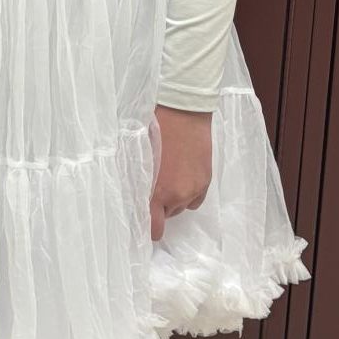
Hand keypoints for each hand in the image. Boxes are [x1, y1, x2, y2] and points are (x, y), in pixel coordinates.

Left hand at [149, 105, 212, 240]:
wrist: (183, 111)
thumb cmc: (154, 129)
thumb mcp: (138, 158)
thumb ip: (136, 182)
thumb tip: (131, 198)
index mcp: (158, 191)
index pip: (154, 227)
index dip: (147, 228)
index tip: (141, 223)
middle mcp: (178, 196)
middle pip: (166, 216)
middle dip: (158, 206)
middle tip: (152, 186)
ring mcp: (195, 188)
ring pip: (180, 207)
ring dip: (173, 199)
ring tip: (167, 176)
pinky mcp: (206, 180)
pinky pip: (194, 199)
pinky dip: (188, 193)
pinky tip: (181, 175)